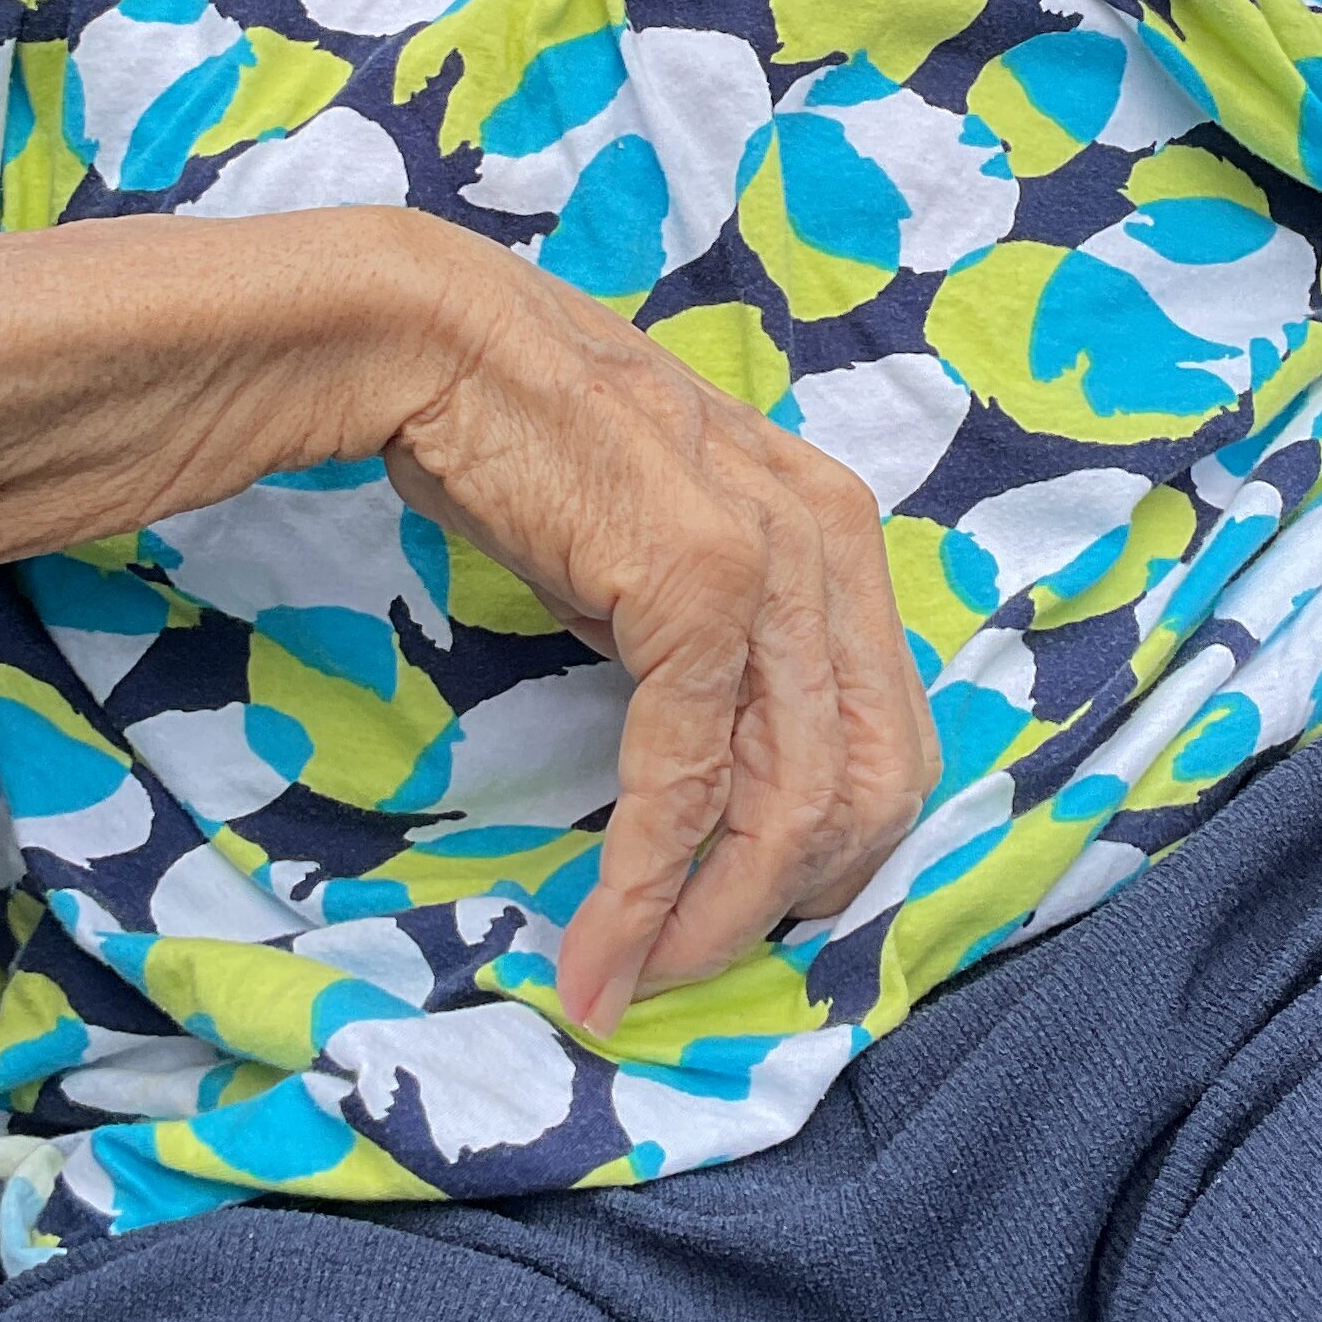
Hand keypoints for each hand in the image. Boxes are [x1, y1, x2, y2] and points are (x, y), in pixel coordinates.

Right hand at [0, 203, 935, 1038]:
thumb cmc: (75, 458)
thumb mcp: (338, 511)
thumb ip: (481, 561)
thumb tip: (606, 732)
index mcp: (579, 371)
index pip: (806, 545)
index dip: (819, 732)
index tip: (753, 902)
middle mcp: (600, 340)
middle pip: (842, 565)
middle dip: (841, 784)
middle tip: (754, 957)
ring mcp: (552, 343)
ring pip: (784, 601)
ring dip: (759, 822)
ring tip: (669, 970)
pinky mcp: (491, 387)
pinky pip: (677, 626)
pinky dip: (668, 807)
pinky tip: (607, 934)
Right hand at [381, 241, 936, 1040]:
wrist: (434, 339)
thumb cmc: (530, 441)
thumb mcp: (662, 545)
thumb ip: (716, 644)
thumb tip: (716, 770)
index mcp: (840, 533)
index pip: (888, 738)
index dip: (833, 856)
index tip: (748, 921)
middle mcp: (832, 544)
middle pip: (866, 788)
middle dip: (784, 906)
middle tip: (692, 969)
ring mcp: (772, 563)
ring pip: (788, 803)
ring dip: (712, 923)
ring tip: (635, 983)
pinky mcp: (694, 588)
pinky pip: (687, 782)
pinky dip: (642, 888)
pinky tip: (598, 952)